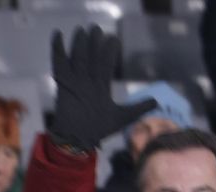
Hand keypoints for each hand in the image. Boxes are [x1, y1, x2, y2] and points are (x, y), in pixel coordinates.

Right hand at [49, 26, 154, 151]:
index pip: (106, 65)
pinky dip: (58, 50)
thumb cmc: (99, 129)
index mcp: (101, 87)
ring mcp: (76, 82)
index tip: (113, 38)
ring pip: (78, 58)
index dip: (109, 52)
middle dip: (94, 43)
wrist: (79, 139)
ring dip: (80, 44)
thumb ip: (139, 108)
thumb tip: (157, 101)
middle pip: (91, 58)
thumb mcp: (123, 116)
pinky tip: (58, 35)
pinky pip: (59, 64)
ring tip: (82, 30)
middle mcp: (88, 81)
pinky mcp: (64, 85)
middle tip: (96, 28)